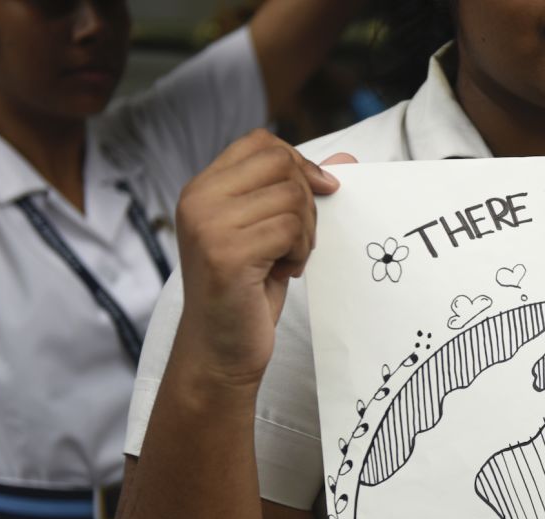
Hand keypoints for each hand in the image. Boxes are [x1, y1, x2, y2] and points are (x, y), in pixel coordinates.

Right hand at [173, 129, 342, 389]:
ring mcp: (208, 225)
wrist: (220, 350)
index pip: (261, 142)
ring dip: (305, 233)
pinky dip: (300, 252)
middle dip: (307, 201)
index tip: (318, 194)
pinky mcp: (225, 253)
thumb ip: (299, 193)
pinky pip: (289, 229)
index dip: (299, 163)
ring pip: (291, 197)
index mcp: (202, 189)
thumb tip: (347, 158)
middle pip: (281, 164)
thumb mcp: (272, 235)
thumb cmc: (246, 293)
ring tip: (287, 260)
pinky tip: (284, 273)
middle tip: (298, 240)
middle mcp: (198, 199)